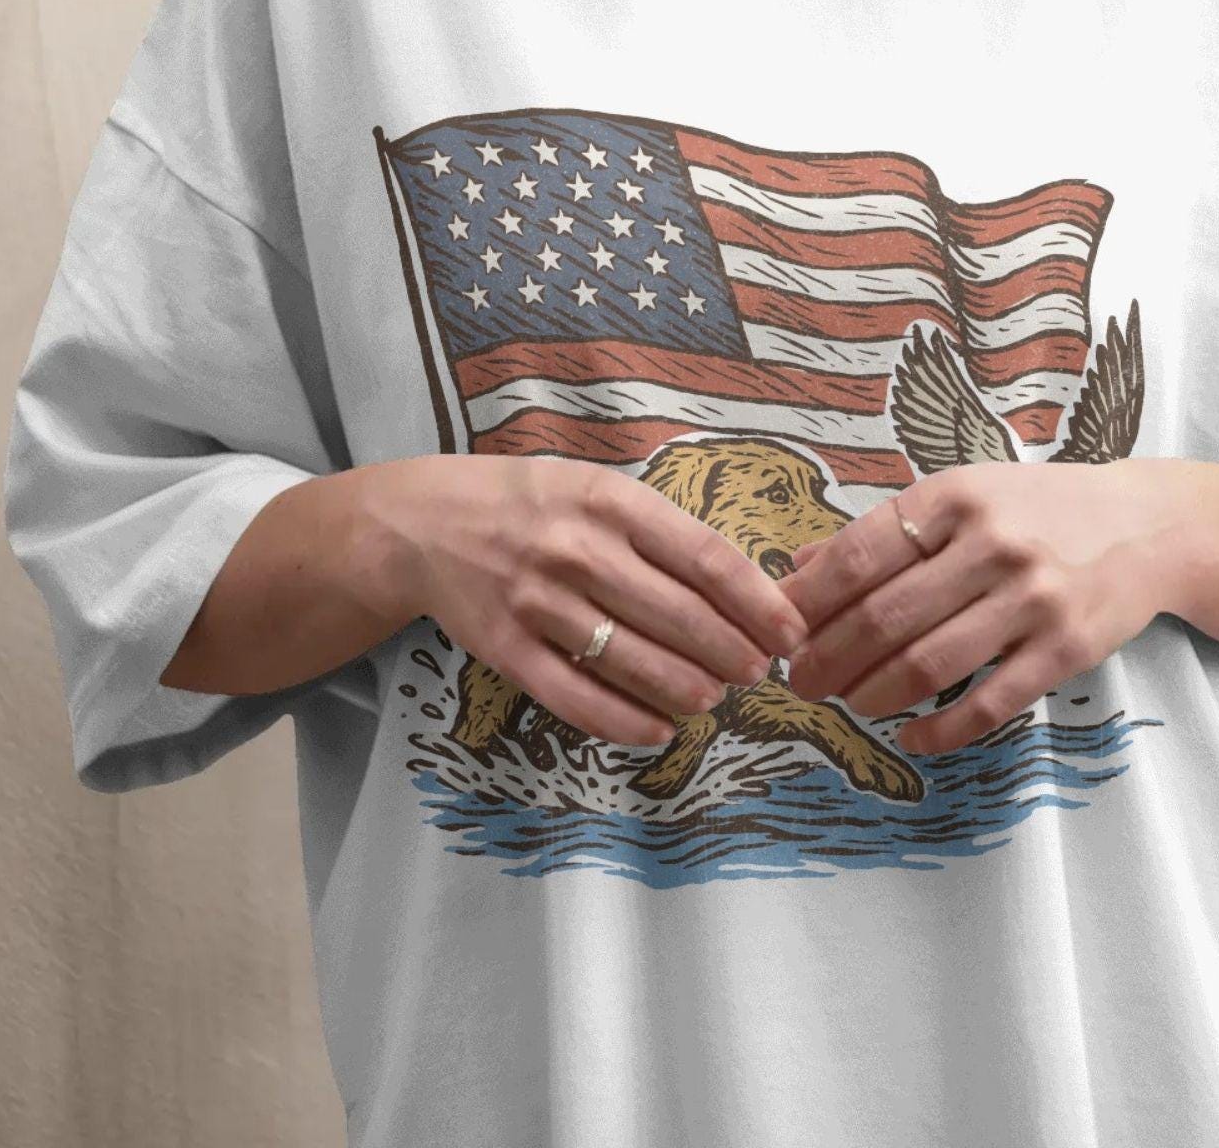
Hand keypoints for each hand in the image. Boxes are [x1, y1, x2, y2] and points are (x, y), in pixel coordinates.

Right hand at [380, 454, 807, 747]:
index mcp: (611, 502)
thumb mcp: (598, 488)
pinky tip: (659, 730)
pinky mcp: (505, 649)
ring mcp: (538, 602)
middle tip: (759, 672)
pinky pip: (576, 698)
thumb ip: (660, 530)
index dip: (757, 602)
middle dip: (733, 653)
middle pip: (679, 616)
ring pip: (633, 662)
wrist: (426, 522)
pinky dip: (625, 722)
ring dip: (688, 689)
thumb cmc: (533, 502)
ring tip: (715, 698)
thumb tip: (741, 586)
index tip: (791, 631)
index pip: (705, 557)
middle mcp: (578, 549)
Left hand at [778, 459, 1191, 754]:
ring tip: (847, 704)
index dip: (808, 602)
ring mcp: (1032, 599)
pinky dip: (939, 730)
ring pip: (927, 665)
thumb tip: (797, 571)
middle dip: (828, 659)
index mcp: (954, 497)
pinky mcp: (1065, 649)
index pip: (859, 556)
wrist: (1146, 525)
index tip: (777, 632)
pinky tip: (910, 736)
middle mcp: (991, 544)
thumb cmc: (1037, 509)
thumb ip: (884, 534)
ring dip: (872, 695)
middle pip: (884, 618)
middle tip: (799, 683)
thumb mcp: (962, 496)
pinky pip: (987, 704)